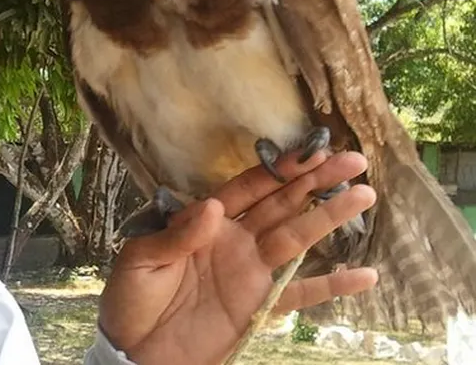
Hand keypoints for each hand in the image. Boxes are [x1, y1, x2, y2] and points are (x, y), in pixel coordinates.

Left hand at [97, 150, 378, 364]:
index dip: (278, 170)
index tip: (309, 151)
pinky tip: (365, 275)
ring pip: (297, 238)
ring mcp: (249, 272)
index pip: (247, 189)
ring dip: (329, 218)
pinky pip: (301, 293)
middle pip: (281, 204)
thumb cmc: (130, 300)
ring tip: (364, 195)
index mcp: (203, 224)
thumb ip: (177, 235)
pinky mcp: (258, 306)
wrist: (134, 351)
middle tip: (351, 160)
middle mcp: (233, 241)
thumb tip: (211, 206)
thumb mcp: (140, 260)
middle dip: (315, 181)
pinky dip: (333, 285)